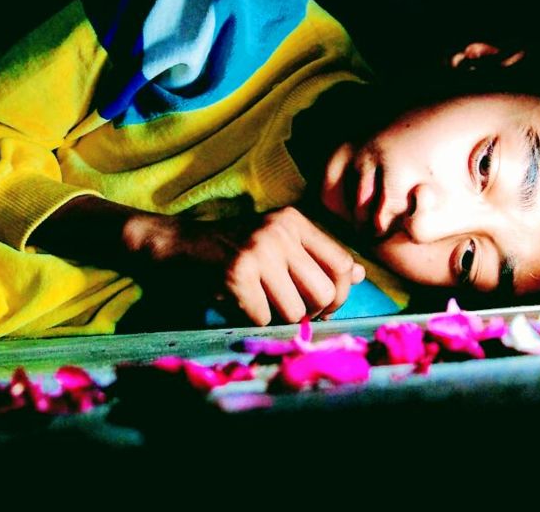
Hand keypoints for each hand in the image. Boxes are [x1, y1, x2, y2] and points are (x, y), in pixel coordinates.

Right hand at [188, 206, 365, 325]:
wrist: (179, 245)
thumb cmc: (233, 248)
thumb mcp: (279, 243)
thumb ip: (317, 257)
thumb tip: (359, 274)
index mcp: (294, 221)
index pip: (342, 263)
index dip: (340, 293)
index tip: (323, 305)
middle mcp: (280, 231)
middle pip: (325, 293)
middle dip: (311, 312)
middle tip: (291, 311)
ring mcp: (259, 250)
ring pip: (295, 310)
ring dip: (279, 318)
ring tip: (261, 303)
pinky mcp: (237, 273)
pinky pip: (264, 317)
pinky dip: (253, 319)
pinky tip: (239, 303)